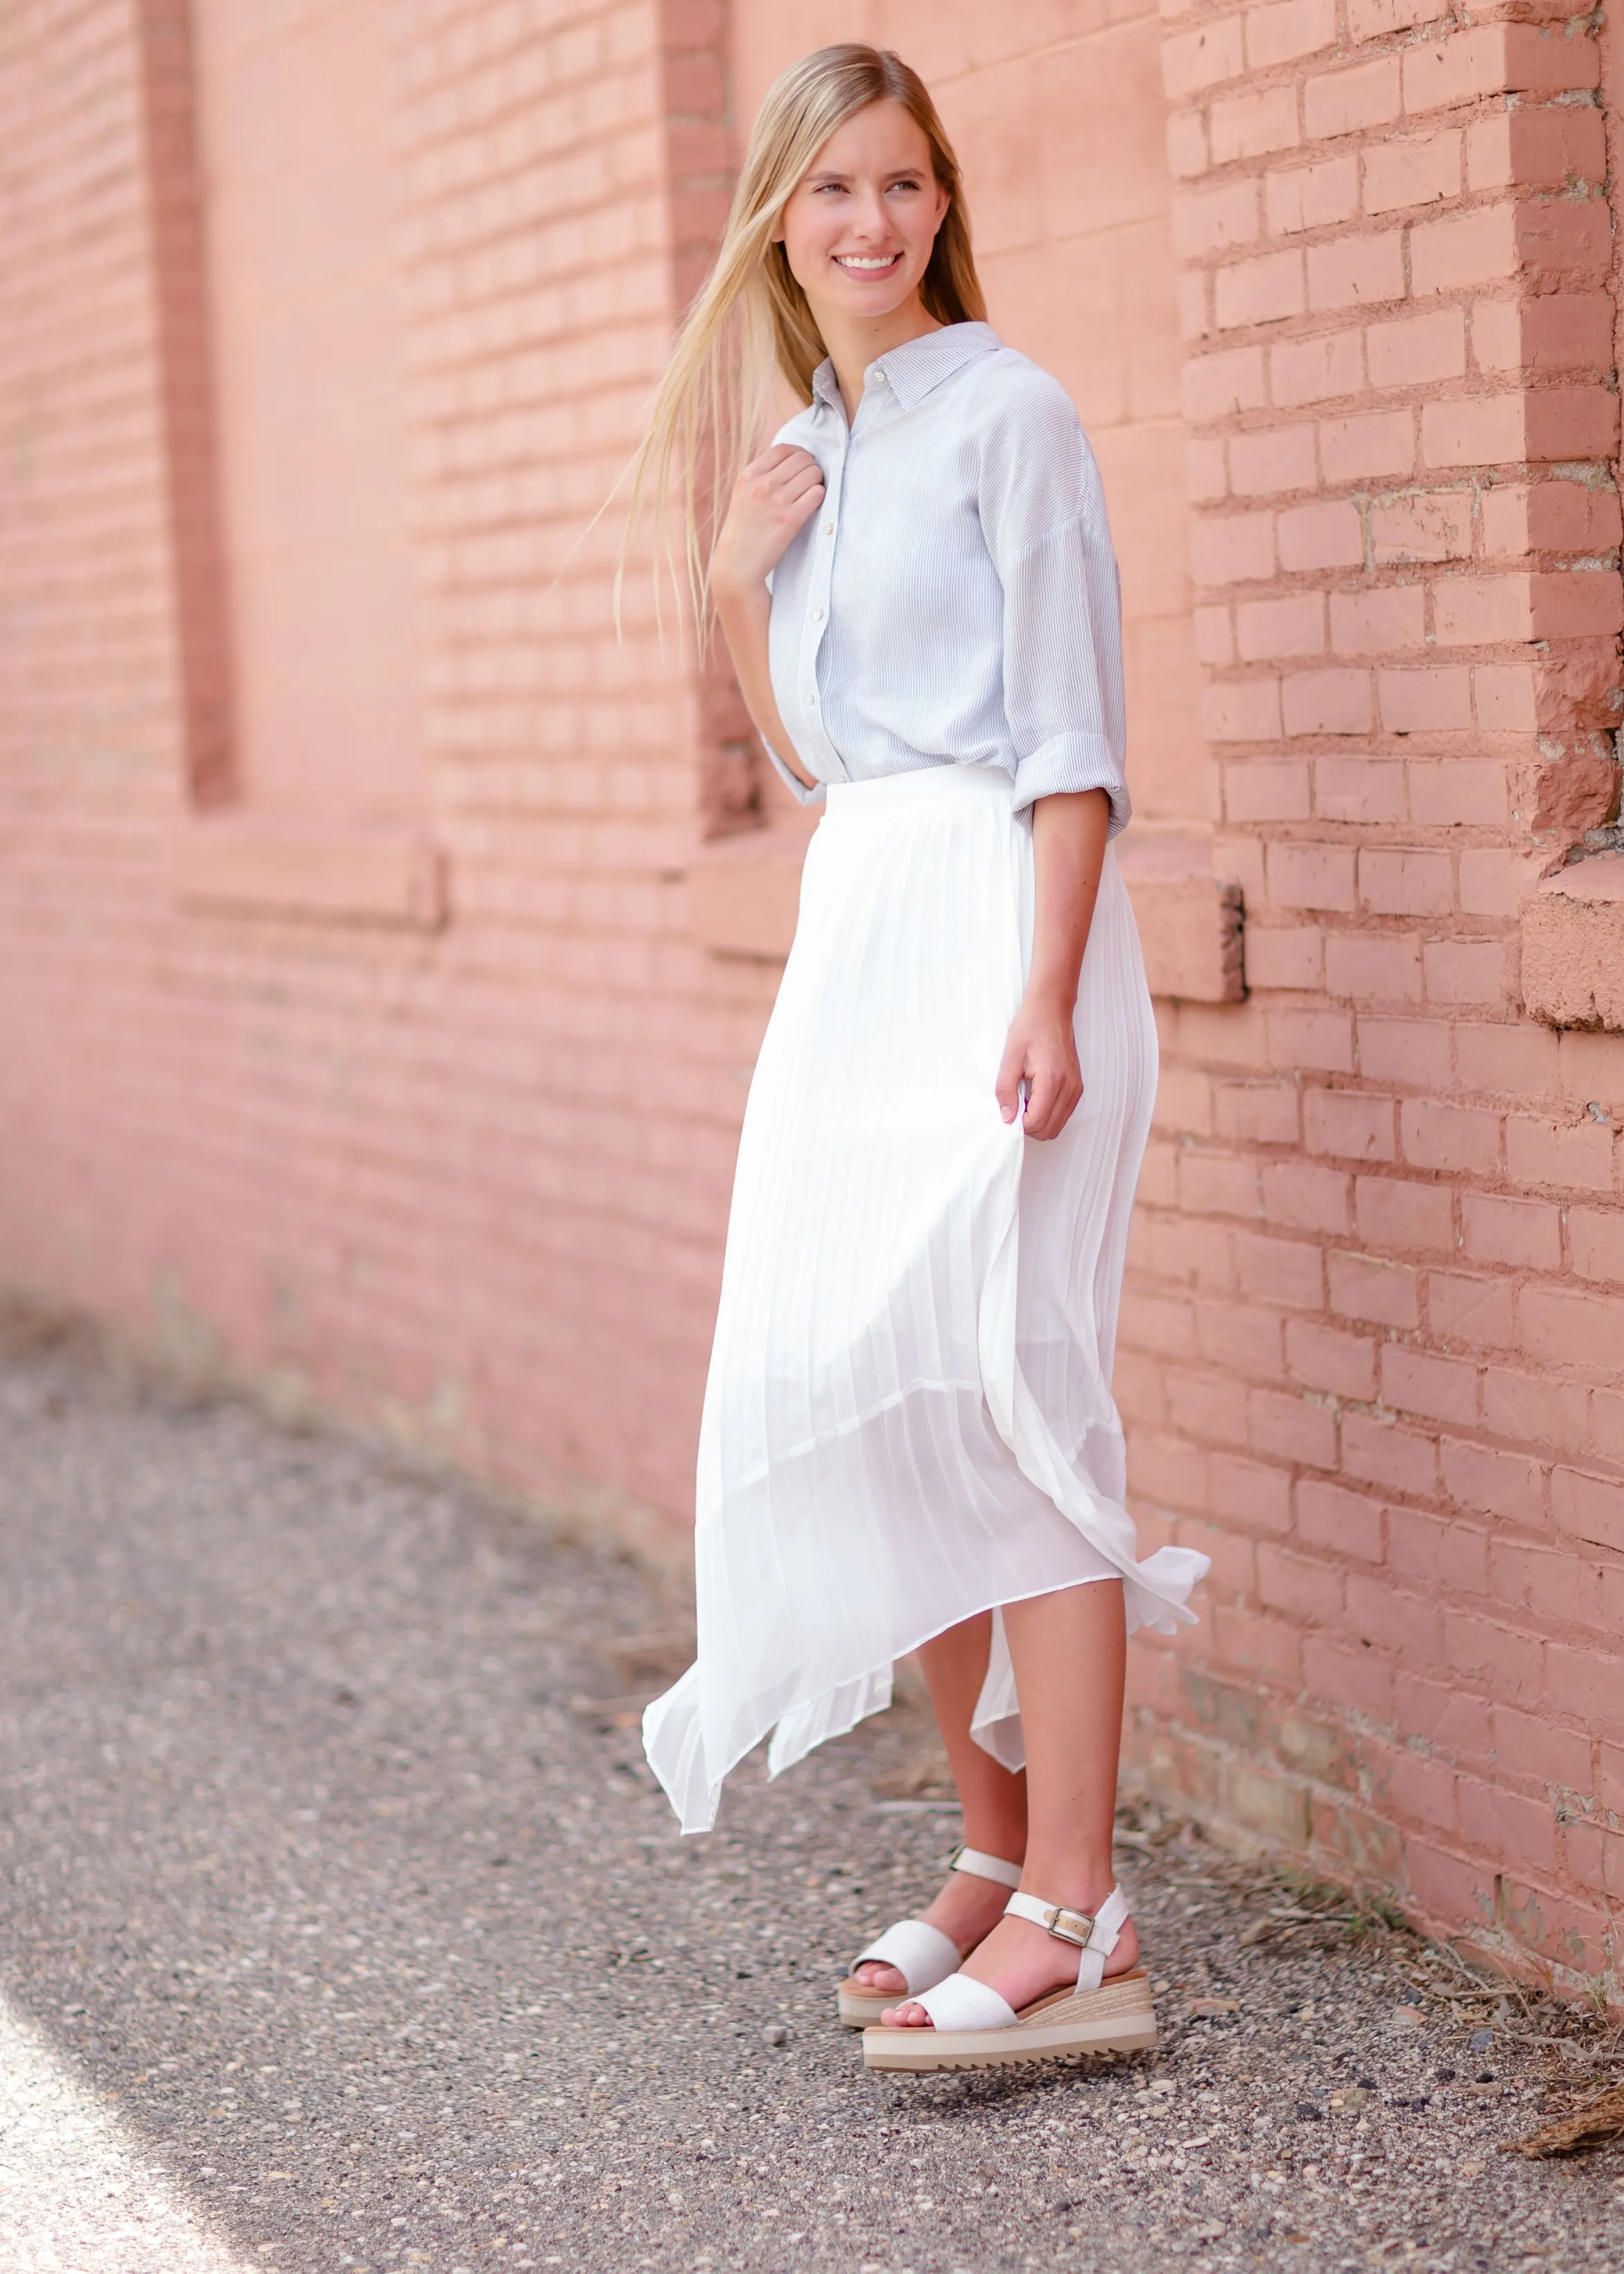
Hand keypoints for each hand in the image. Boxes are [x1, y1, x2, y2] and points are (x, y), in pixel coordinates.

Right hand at [710, 445, 825, 596]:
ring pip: (813, 473)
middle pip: (802, 458)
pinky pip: (817, 494)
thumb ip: (760, 476)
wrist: (737, 564)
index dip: (798, 453)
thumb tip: (788, 460)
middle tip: (810, 481)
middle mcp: (762, 484)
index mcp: (748, 476)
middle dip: (810, 467)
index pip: (782, 449)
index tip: (801, 465)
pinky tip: (812, 504)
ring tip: (811, 493)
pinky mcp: (790, 519)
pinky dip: (819, 496)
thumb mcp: (742, 495)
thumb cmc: (743, 531)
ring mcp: (776, 501)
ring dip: (817, 481)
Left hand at [995, 993, 1082, 1141]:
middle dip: (1029, 1126)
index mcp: (1052, 1079)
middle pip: (1049, 1129)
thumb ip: (1006, 1090)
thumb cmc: (1030, 1028)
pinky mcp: (1077, 1087)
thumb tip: (1007, 1117)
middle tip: (1015, 1107)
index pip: (1037, 1121)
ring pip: (1057, 1126)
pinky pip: (1063, 1114)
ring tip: (1025, 1101)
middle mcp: (1069, 1087)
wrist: (1052, 1010)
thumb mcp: (1010, 1057)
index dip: (1019, 1124)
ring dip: (1039, 1121)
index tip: (1008, 1110)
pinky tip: (1036, 1098)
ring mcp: (1076, 1088)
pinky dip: (1049, 1114)